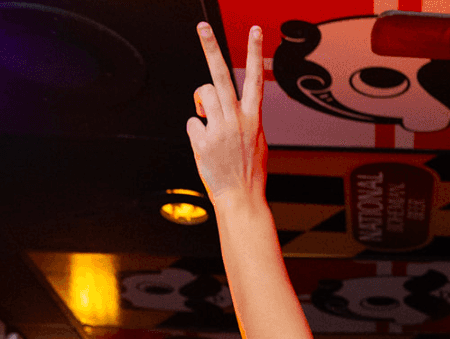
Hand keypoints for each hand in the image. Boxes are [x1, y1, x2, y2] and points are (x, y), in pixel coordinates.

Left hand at [186, 23, 266, 204]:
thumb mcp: (257, 143)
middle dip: (211, 48)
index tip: (256, 31)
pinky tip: (205, 147)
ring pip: (202, 95)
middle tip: (202, 28)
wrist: (241, 199)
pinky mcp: (203, 141)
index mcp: (253, 118)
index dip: (256, 52)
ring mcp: (219, 130)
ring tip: (208, 118)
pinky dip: (196, 133)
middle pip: (220, 75)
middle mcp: (237, 120)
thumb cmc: (249, 172)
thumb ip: (245, 121)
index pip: (256, 79)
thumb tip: (231, 107)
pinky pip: (192, 123)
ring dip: (201, 103)